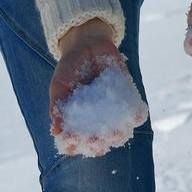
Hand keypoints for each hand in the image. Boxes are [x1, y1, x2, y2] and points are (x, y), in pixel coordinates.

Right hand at [49, 22, 147, 157]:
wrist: (87, 45)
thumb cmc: (68, 68)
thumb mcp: (58, 86)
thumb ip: (57, 107)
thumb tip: (56, 132)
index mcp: (78, 121)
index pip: (77, 141)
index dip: (76, 146)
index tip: (74, 144)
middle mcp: (96, 120)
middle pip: (100, 141)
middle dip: (98, 145)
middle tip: (95, 141)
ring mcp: (113, 110)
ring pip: (119, 131)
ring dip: (118, 135)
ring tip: (114, 133)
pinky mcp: (127, 97)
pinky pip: (134, 111)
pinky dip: (136, 115)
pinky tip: (135, 116)